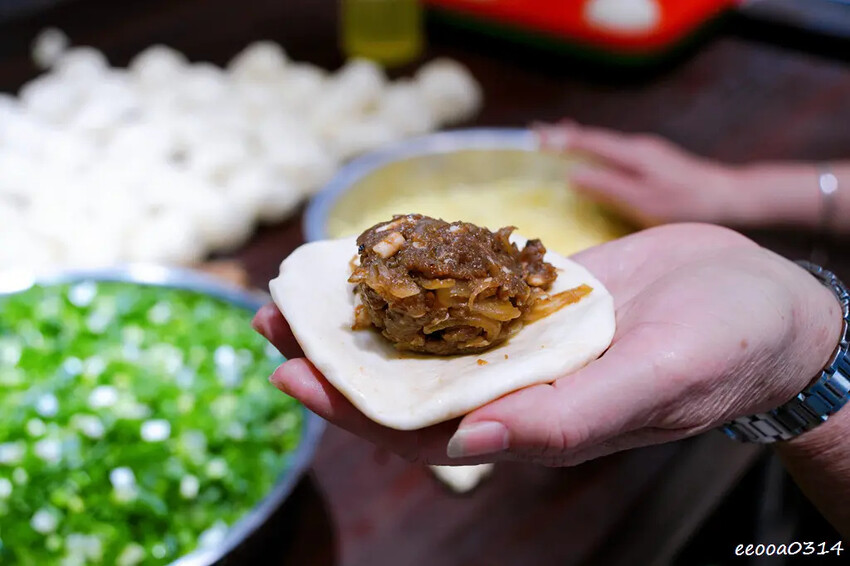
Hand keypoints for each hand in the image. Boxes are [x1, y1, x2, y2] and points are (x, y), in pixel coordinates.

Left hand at [253, 224, 840, 465]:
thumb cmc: (728, 348)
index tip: (291, 376)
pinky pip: (464, 291)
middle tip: (270, 319)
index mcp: (536, 422)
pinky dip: (419, 274)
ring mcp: (524, 343)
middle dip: (337, 355)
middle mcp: (517, 387)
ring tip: (302, 285)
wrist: (764, 302)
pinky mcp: (536, 301)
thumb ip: (568, 419)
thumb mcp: (658, 383)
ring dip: (367, 312)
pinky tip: (382, 254)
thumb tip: (472, 447)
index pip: (425, 429)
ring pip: (427, 334)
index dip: (354, 409)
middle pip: (408, 380)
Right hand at [535, 122, 744, 226]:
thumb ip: (608, 187)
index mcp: (632, 153)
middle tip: (537, 132)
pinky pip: (615, 149)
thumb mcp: (643, 200)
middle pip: (594, 137)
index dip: (561, 139)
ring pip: (604, 142)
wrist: (728, 195)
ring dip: (579, 139)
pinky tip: (594, 152)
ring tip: (557, 136)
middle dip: (564, 134)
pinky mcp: (653, 160)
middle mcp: (637, 146)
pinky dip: (596, 147)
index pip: (588, 141)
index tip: (536, 135)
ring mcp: (646, 151)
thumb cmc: (685, 202)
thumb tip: (573, 175)